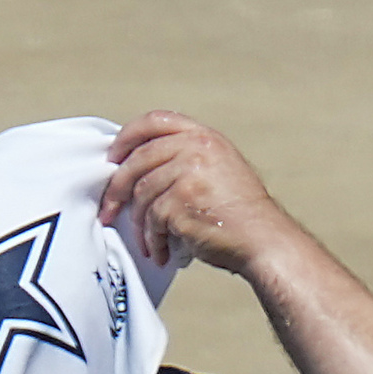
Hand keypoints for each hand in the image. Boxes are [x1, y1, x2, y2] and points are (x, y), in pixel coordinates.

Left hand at [99, 111, 301, 276]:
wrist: (263, 239)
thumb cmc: (237, 214)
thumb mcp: (217, 169)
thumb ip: (183, 159)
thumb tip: (133, 169)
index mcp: (203, 137)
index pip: (155, 121)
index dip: (127, 137)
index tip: (113, 157)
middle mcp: (196, 148)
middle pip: (138, 160)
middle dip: (117, 189)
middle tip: (109, 210)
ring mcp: (189, 172)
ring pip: (141, 194)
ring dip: (139, 224)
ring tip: (148, 242)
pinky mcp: (181, 200)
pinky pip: (152, 219)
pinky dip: (153, 240)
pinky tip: (161, 252)